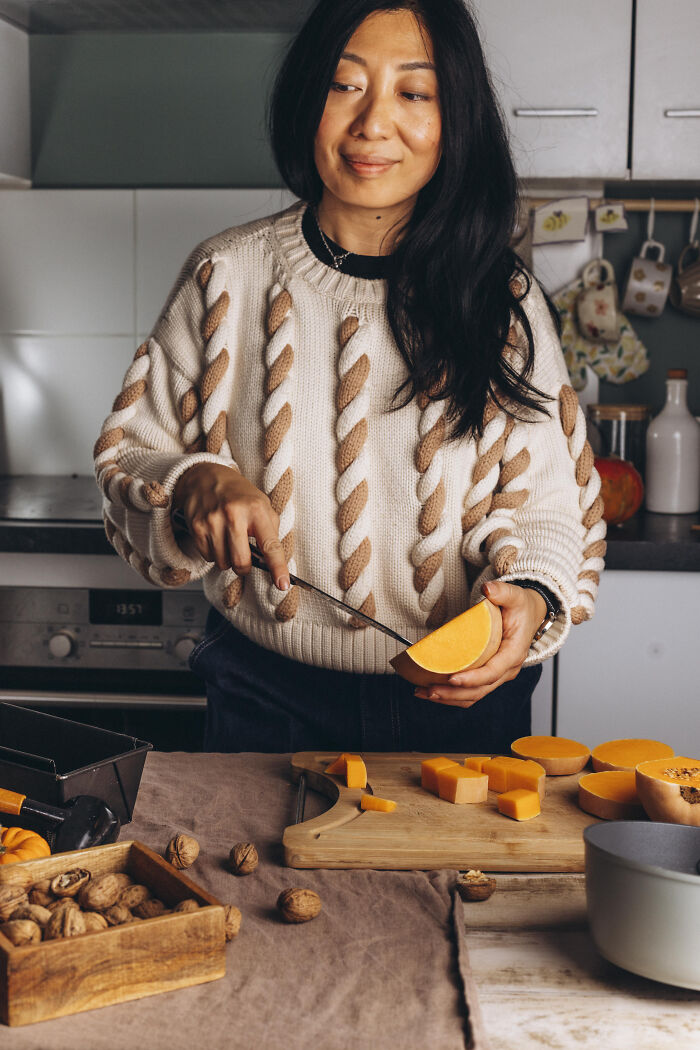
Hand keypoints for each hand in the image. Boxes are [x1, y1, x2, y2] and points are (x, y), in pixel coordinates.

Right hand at [172, 462, 289, 588]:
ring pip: (222, 563)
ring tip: (227, 540)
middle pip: (241, 562)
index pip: (270, 545)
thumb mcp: (262, 504)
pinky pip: (207, 557)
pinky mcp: (196, 527)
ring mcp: (213, 521)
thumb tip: (272, 562)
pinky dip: (213, 553)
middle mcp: (234, 515)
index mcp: (257, 510)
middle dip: (244, 567)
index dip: (278, 568)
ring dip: (227, 559)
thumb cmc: (239, 494)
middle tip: (244, 558)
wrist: (206, 477)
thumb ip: (270, 531)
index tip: (282, 585)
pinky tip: (215, 537)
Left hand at [413, 580, 545, 707]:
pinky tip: (431, 690)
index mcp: (513, 654)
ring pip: (474, 695)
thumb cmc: (522, 608)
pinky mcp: (488, 676)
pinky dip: (452, 694)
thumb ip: (503, 592)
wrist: (530, 615)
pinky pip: (471, 691)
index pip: (492, 672)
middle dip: (453, 694)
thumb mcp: (516, 596)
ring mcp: (498, 675)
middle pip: (480, 690)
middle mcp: (507, 670)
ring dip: (449, 698)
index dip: (472, 678)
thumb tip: (488, 589)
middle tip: (429, 690)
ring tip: (423, 693)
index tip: (452, 678)